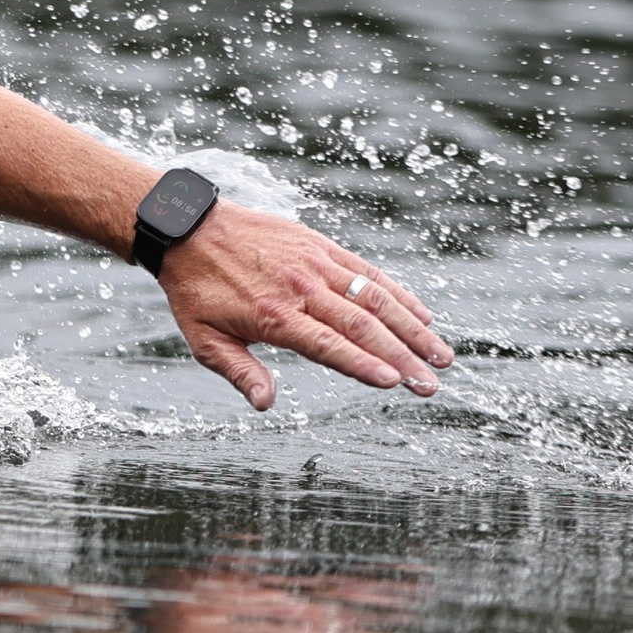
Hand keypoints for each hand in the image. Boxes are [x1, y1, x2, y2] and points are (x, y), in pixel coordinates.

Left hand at [155, 202, 453, 410]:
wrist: (189, 228)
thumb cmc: (196, 290)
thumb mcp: (204, 338)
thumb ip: (239, 371)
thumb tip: (266, 404)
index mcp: (274, 315)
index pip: (328, 344)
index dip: (364, 364)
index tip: (396, 383)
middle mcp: (301, 288)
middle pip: (362, 326)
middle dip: (403, 357)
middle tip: (432, 385)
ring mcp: (315, 264)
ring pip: (375, 297)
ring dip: (413, 328)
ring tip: (442, 357)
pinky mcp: (321, 246)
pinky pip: (367, 271)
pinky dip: (399, 293)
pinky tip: (423, 316)